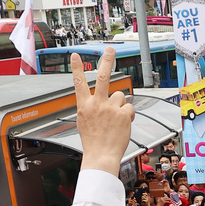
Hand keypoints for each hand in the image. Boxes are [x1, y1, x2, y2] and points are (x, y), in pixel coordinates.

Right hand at [72, 47, 135, 176]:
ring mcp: (110, 108)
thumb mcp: (84, 121)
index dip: (76, 68)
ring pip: (120, 96)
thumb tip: (102, 101)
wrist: (101, 155)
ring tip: (115, 119)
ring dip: (120, 106)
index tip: (75, 56)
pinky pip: (129, 108)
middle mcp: (97, 104)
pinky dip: (128, 116)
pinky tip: (123, 124)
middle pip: (103, 76)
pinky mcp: (123, 114)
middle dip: (107, 60)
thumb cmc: (93, 141)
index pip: (78, 82)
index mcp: (84, 106)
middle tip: (110, 49)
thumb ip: (91, 108)